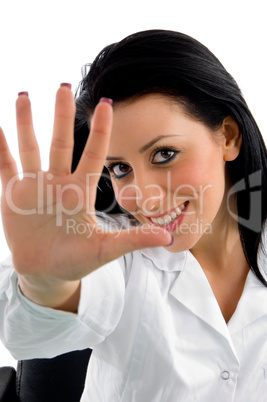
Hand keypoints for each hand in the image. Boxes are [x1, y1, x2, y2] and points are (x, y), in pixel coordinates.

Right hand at [0, 85, 171, 307]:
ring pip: (31, 148)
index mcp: (81, 191)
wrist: (48, 273)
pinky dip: (0, 148)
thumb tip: (168, 236)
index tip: (106, 104)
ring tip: (24, 95)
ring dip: (27, 123)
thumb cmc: (77, 261)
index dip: (99, 131)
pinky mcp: (13, 196)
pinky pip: (5, 166)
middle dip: (61, 116)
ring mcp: (35, 187)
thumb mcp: (105, 249)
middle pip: (60, 143)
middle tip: (63, 86)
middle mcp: (59, 183)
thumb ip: (133, 240)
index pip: (93, 154)